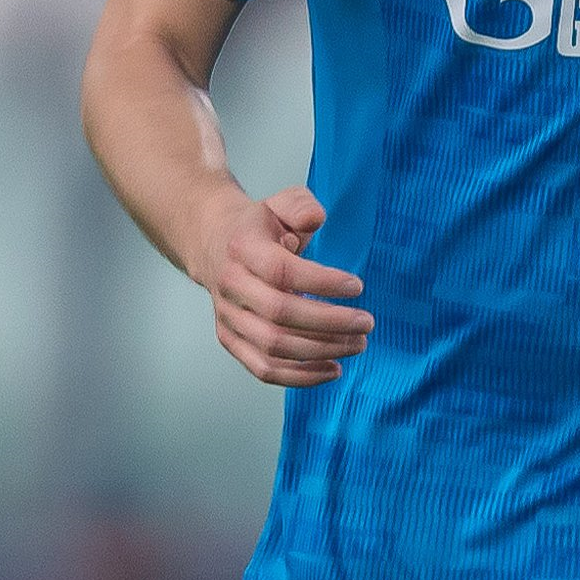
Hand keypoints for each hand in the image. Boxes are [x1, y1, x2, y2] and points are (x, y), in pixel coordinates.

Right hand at [194, 185, 371, 386]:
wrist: (214, 243)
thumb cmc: (258, 225)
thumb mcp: (281, 202)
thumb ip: (301, 206)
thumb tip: (316, 220)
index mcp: (243, 249)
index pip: (282, 271)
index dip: (322, 282)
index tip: (357, 286)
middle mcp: (231, 286)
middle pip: (280, 314)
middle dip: (330, 322)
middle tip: (366, 323)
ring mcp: (228, 317)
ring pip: (273, 346)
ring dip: (321, 351)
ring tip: (357, 344)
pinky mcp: (231, 339)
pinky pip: (263, 368)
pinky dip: (300, 376)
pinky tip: (332, 369)